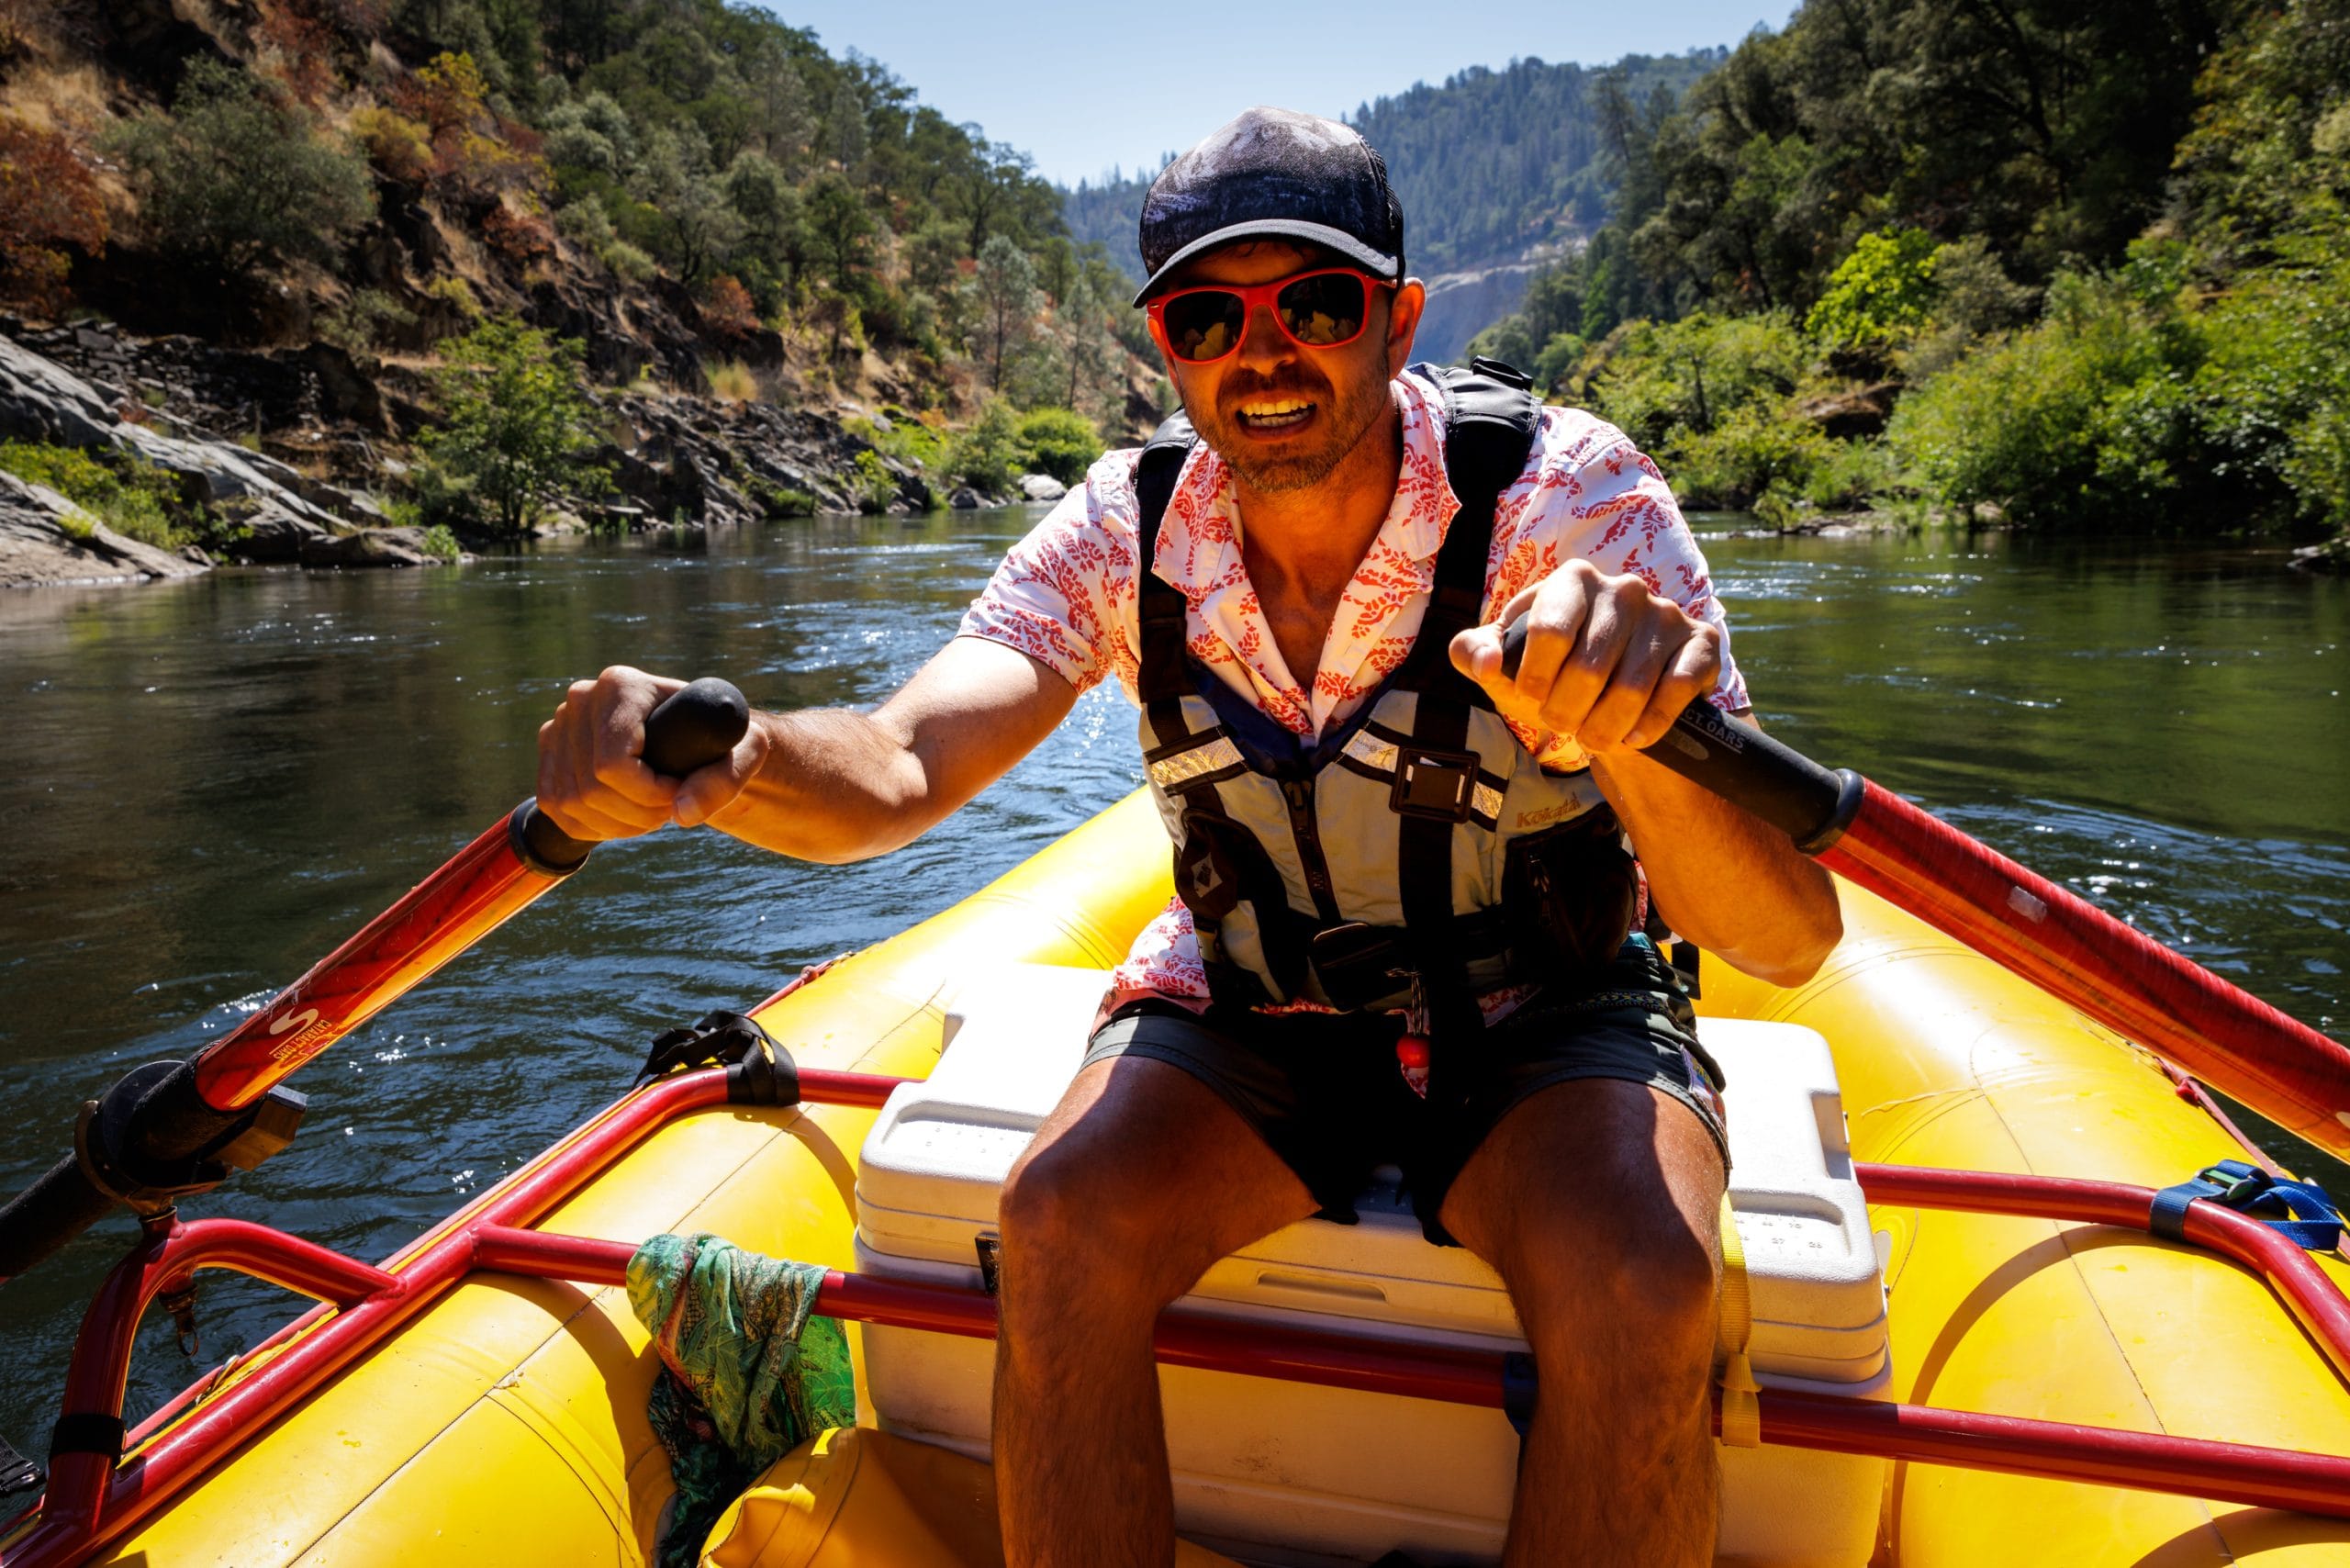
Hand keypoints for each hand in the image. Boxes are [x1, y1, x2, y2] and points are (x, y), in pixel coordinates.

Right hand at [536, 664, 768, 839]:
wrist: (693, 740)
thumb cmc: (721, 741)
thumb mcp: (745, 752)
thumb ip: (725, 779)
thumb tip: (683, 812)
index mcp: (621, 685)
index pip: (613, 763)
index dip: (647, 794)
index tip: (678, 791)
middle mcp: (581, 699)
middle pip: (592, 788)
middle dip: (637, 814)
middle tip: (670, 807)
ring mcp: (558, 727)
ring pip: (571, 803)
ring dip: (618, 825)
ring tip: (654, 812)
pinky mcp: (549, 757)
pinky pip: (557, 810)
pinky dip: (595, 826)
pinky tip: (627, 817)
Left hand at [1448, 560, 1721, 755]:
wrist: (1618, 698)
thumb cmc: (1554, 674)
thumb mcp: (1507, 664)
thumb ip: (1476, 654)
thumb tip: (1485, 664)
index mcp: (1572, 580)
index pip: (1548, 631)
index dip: (1534, 679)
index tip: (1531, 698)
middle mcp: (1623, 588)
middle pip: (1588, 668)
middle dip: (1568, 713)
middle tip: (1563, 726)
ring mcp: (1665, 614)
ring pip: (1631, 688)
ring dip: (1605, 728)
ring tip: (1593, 737)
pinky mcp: (1701, 643)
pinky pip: (1675, 691)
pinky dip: (1649, 725)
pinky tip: (1634, 736)